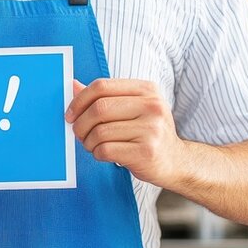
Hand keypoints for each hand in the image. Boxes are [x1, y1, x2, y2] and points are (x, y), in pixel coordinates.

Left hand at [65, 79, 189, 187]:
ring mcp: (151, 129)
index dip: (79, 100)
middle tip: (78, 133)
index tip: (70, 114)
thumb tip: (73, 85)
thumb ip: (105, 97)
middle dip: (80, 124)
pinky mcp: (146, 152)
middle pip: (98, 109)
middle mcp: (152, 106)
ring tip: (93, 145)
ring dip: (88, 142)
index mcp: (147, 89)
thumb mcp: (133, 108)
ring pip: (99, 132)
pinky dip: (97, 153)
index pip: (102, 86)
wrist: (177, 162)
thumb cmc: (148, 133)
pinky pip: (106, 150)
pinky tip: (104, 154)